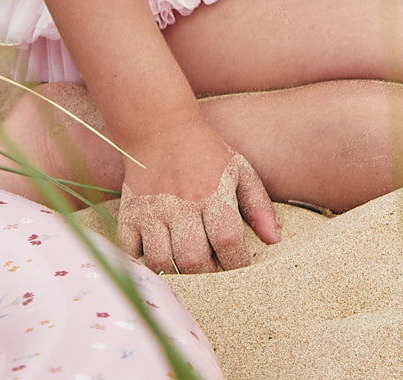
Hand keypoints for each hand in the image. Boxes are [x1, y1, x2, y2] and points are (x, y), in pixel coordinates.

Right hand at [117, 122, 279, 274]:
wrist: (160, 128)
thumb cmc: (205, 153)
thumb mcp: (239, 170)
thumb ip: (258, 205)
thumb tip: (274, 240)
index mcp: (213, 193)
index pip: (228, 241)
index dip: (236, 263)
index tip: (238, 266)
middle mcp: (181, 205)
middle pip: (194, 260)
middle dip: (207, 274)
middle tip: (212, 269)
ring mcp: (152, 212)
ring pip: (162, 262)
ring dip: (176, 272)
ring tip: (187, 266)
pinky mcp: (129, 215)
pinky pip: (133, 254)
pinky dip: (144, 263)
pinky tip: (160, 254)